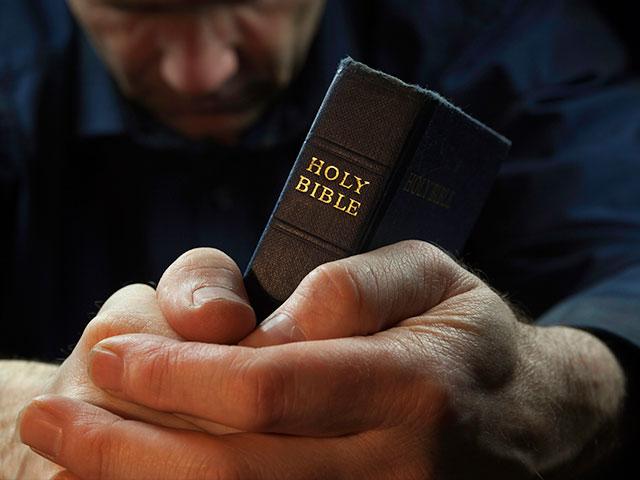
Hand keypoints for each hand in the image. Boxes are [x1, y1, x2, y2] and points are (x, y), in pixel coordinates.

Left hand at [20, 241, 624, 478]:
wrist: (532, 423)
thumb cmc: (467, 336)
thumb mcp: (429, 276)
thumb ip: (355, 282)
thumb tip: (273, 324)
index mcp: (413, 387)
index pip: (266, 392)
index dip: (175, 378)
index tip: (113, 354)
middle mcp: (395, 471)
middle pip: (232, 474)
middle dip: (123, 448)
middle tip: (52, 412)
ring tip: (68, 451)